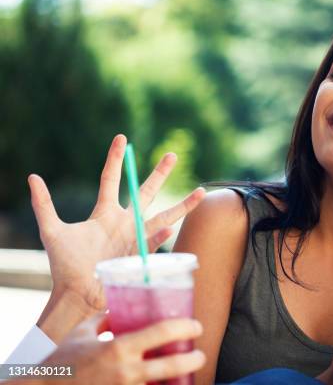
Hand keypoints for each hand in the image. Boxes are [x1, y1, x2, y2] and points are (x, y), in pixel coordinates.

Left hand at [29, 134, 205, 311]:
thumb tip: (32, 177)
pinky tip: (168, 229)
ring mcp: (135, 238)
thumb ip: (43, 205)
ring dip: (182, 205)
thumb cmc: (64, 265)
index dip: (116, 159)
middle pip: (146, 192)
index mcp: (104, 213)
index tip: (122, 138)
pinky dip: (159, 237)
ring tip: (200, 191)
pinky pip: (153, 242)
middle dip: (160, 173)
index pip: (112, 179)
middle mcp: (124, 222)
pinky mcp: (140, 255)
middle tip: (172, 155)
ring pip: (163, 216)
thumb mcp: (52, 232)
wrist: (77, 294)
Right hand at [41, 313, 204, 384]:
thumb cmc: (63, 362)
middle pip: (172, 366)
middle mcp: (125, 372)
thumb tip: (122, 306)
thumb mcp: (83, 333)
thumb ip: (105, 319)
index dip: (185, 327)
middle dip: (193, 360)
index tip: (196, 326)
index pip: (162, 333)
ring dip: (178, 381)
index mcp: (118, 348)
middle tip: (200, 355)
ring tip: (186, 375)